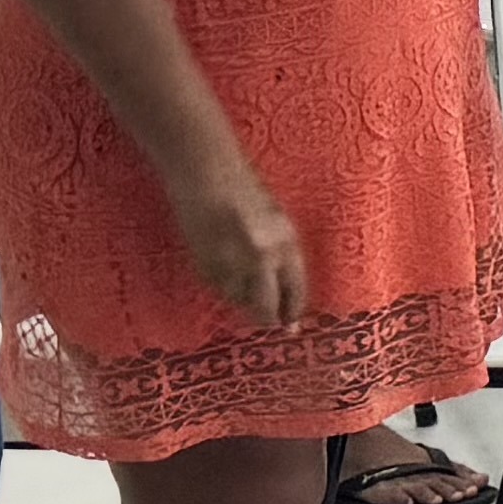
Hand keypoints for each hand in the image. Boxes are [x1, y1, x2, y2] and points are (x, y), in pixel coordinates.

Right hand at [171, 166, 309, 327]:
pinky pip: (218, 288)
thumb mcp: (277, 223)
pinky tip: (221, 265)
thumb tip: (283, 289)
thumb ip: (282, 255)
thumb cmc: (246, 193)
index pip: (296, 290)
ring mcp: (232, 265)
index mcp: (287, 244)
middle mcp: (262, 259)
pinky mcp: (205, 267)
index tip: (291, 325)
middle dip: (268, 318)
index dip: (293, 310)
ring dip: (241, 297)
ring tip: (239, 274)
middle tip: (269, 323)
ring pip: (239, 299)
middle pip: (267, 307)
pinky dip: (222, 285)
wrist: (207, 177)